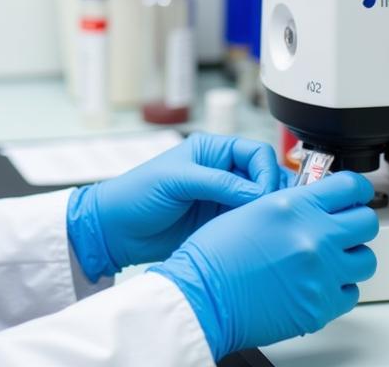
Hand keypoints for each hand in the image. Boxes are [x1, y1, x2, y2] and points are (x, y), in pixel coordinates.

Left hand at [66, 132, 281, 281]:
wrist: (117, 230)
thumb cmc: (137, 194)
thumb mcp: (177, 181)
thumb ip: (218, 184)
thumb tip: (257, 191)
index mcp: (211, 151)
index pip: (255, 153)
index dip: (265, 171)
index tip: (264, 194)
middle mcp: (221, 172)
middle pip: (263, 177)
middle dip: (271, 192)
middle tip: (270, 213)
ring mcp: (221, 199)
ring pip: (259, 202)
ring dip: (264, 212)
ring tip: (265, 226)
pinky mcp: (219, 223)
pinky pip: (247, 223)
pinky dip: (255, 228)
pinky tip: (255, 237)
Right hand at [150, 172, 378, 359]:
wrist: (204, 296)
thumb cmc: (215, 254)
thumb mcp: (251, 209)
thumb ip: (291, 204)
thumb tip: (314, 202)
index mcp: (294, 207)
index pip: (350, 187)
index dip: (356, 188)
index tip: (355, 193)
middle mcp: (314, 238)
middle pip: (366, 222)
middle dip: (356, 220)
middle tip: (342, 225)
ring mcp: (322, 274)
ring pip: (366, 259)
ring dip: (351, 255)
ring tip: (330, 257)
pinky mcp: (322, 306)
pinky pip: (351, 292)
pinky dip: (340, 286)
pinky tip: (318, 281)